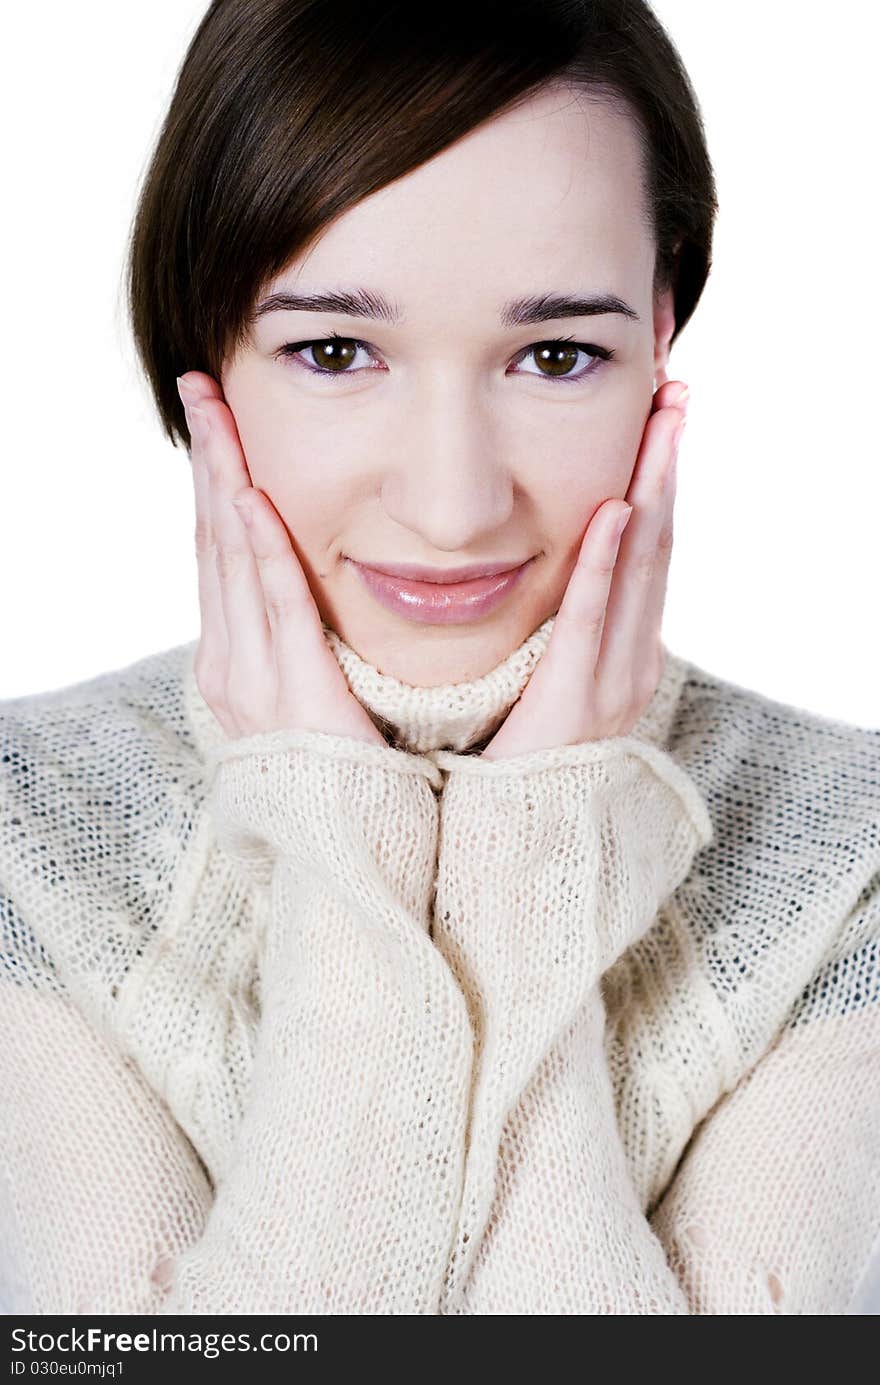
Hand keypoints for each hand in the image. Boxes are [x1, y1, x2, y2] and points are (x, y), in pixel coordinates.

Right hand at [178, 371, 386, 745]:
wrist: (347, 844)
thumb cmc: (341, 767)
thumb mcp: (309, 690)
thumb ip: (303, 637)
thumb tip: (309, 583)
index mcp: (234, 658)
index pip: (218, 551)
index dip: (214, 480)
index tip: (213, 419)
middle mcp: (229, 661)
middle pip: (212, 539)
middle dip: (208, 460)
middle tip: (199, 388)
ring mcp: (252, 678)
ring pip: (231, 559)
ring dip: (225, 480)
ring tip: (217, 414)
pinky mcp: (292, 691)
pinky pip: (275, 608)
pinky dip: (262, 551)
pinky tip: (254, 498)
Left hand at [479, 380, 688, 759]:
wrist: (523, 841)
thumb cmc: (527, 755)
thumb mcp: (556, 680)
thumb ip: (564, 628)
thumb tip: (556, 570)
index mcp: (627, 649)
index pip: (651, 547)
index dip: (658, 478)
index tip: (659, 416)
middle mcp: (633, 657)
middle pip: (659, 542)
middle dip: (667, 464)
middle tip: (676, 391)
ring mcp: (614, 680)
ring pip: (641, 570)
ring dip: (652, 491)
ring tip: (661, 425)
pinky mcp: (577, 701)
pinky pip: (592, 621)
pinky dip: (607, 565)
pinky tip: (614, 511)